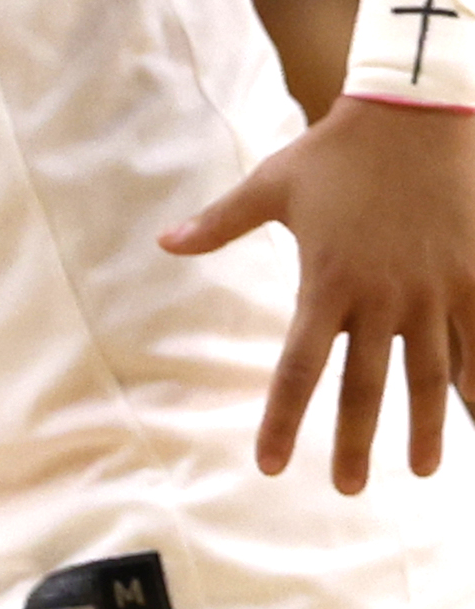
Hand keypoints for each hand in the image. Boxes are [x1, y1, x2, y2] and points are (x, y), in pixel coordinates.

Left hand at [165, 98, 474, 489]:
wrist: (411, 120)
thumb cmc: (333, 155)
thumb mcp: (269, 186)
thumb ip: (219, 223)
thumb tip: (164, 244)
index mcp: (326, 282)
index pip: (298, 368)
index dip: (283, 420)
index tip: (271, 465)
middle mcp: (381, 298)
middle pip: (365, 387)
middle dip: (354, 443)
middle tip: (347, 488)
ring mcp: (431, 293)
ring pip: (429, 377)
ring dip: (425, 427)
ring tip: (420, 470)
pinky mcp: (471, 281)